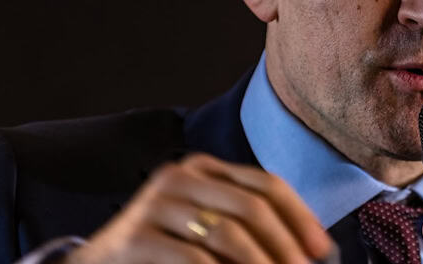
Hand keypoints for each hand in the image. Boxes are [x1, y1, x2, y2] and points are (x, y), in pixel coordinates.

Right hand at [65, 153, 335, 263]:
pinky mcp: (135, 238)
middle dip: (285, 245)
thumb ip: (248, 228)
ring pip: (227, 233)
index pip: (266, 184)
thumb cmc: (164, 248)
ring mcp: (154, 204)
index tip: (322, 249)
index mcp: (204, 168)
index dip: (300, 217)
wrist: (99, 263)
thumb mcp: (206, 226)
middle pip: (252, 206)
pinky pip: (193, 259)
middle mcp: (180, 176)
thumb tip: (309, 249)